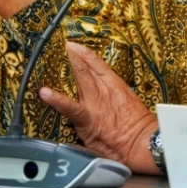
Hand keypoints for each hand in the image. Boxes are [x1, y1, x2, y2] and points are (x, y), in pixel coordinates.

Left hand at [39, 42, 159, 172]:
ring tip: (56, 57)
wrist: (142, 141)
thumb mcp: (129, 105)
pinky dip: (57, 99)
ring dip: (70, 68)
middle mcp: (104, 91)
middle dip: (76, 57)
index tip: (76, 47)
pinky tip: (44, 93)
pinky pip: (69, 107)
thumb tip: (104, 101)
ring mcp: (94, 104)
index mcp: (115, 86)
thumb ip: (114, 99)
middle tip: (66, 47)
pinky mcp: (86, 118)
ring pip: (80, 80)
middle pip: (87, 70)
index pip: (98, 66)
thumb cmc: (139, 127)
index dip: (86, 55)